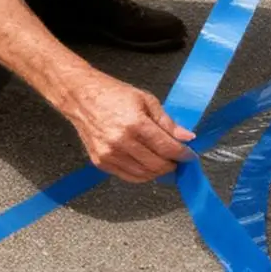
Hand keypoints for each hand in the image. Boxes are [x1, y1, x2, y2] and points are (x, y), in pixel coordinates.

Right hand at [64, 71, 194, 181]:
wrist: (81, 97)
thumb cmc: (112, 95)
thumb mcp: (146, 100)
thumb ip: (167, 122)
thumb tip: (186, 137)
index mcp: (134, 123)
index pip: (167, 147)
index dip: (183, 154)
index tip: (189, 155)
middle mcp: (120, 141)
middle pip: (157, 164)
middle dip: (172, 164)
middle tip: (177, 159)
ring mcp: (109, 154)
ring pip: (143, 174)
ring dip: (158, 171)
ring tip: (164, 162)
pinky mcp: (100, 161)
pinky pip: (128, 177)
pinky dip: (142, 175)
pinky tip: (148, 165)